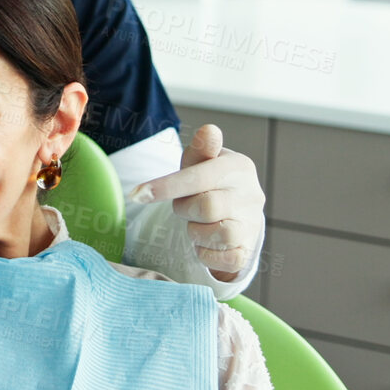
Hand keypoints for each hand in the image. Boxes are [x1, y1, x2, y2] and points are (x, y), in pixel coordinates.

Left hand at [129, 124, 264, 280]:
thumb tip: (209, 131)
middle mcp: (252, 195)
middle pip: (207, 207)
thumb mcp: (200, 162)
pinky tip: (204, 242)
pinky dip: (205, 253)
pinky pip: (223, 259)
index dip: (166, 186)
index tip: (137, 194)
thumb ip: (200, 148)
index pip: (200, 176)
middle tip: (184, 206)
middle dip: (185, 209)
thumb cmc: (209, 183)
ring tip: (196, 223)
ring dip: (195, 232)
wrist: (233, 216)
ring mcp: (252, 224)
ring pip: (218, 234)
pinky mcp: (248, 252)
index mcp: (239, 167)